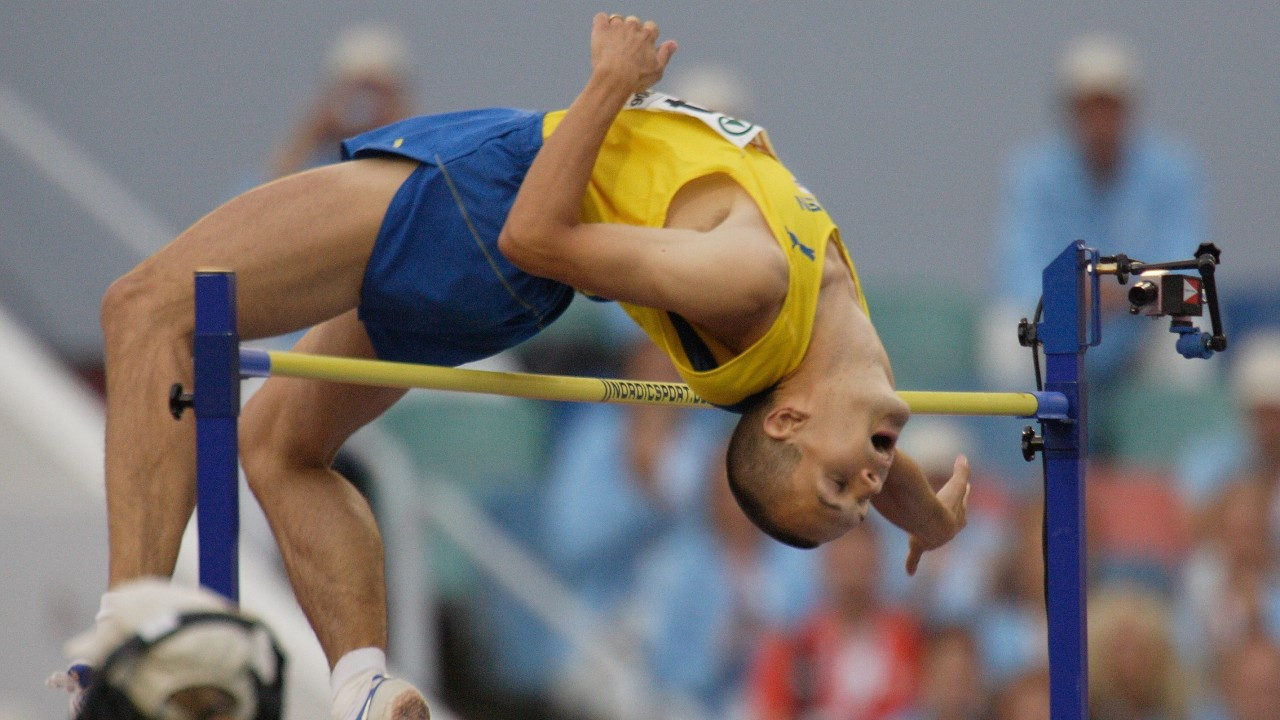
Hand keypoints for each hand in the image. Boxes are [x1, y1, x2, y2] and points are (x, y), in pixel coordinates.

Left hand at [590, 13, 676, 93]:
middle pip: (634, 22)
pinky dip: (601, 23)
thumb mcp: (657, 70)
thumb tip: (673, 44)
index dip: (647, 36)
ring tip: (612, 44)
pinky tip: (601, 34)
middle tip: (626, 48)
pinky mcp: (601, 29)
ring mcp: (617, 26)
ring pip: (617, 19)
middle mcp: (634, 27)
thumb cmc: (636, 77)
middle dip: (631, 32)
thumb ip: (665, 54)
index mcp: (648, 35)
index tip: (642, 46)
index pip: (651, 27)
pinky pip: (601, 18)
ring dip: (616, 28)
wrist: (615, 79)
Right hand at [905, 455, 970, 575]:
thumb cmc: (944, 505)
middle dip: (951, 515)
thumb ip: (961, 471)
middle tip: (948, 510)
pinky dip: (912, 563)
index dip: (961, 497)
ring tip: (924, 536)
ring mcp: (933, 539)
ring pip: (932, 539)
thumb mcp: (955, 486)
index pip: (961, 505)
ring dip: (930, 538)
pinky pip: (915, 556)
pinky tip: (909, 572)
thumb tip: (964, 456)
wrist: (933, 524)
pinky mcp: (919, 545)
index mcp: (957, 517)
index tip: (963, 490)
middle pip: (951, 522)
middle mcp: (947, 531)